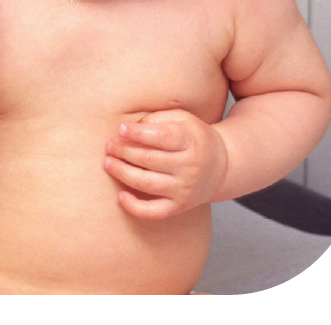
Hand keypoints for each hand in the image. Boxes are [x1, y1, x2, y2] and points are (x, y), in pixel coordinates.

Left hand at [103, 109, 228, 218]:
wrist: (222, 166)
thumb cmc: (192, 137)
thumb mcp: (182, 119)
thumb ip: (157, 119)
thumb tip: (129, 128)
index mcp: (191, 142)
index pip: (162, 137)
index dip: (138, 133)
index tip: (121, 129)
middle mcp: (190, 167)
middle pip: (149, 160)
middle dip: (124, 151)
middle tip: (109, 145)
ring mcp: (185, 189)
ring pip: (147, 183)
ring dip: (122, 173)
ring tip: (108, 162)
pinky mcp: (180, 206)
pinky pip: (154, 212)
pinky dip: (134, 207)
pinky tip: (120, 196)